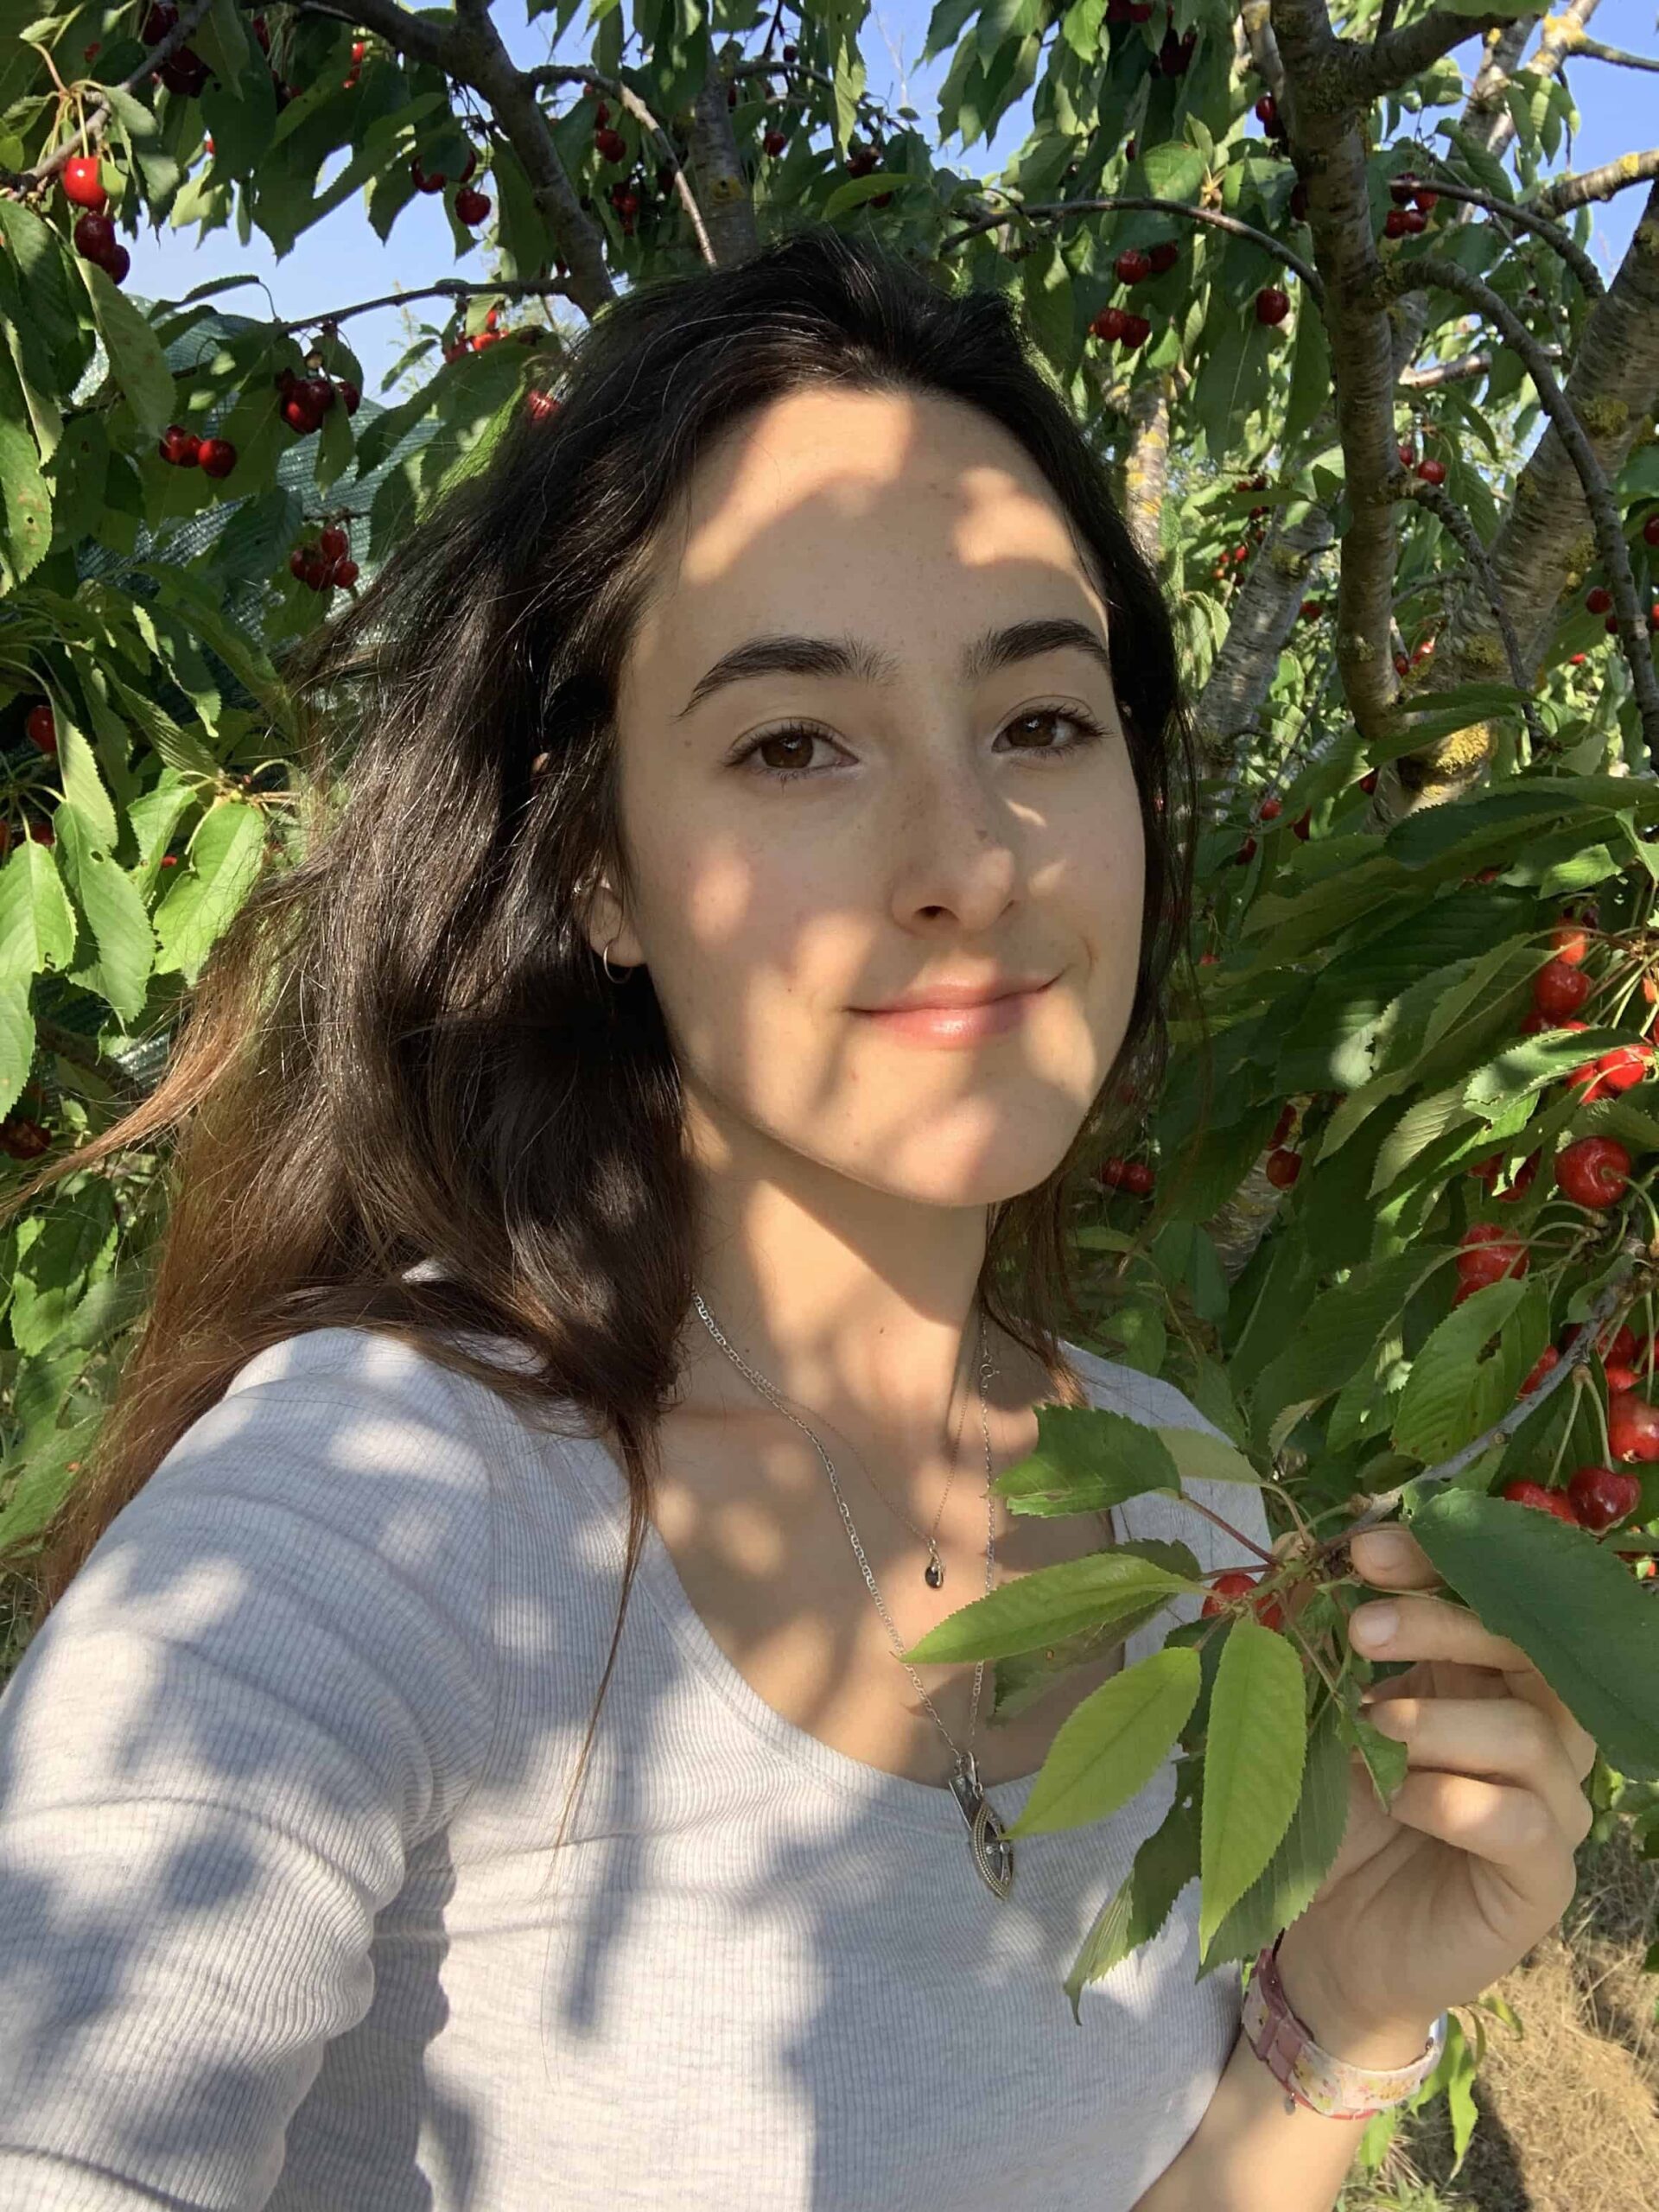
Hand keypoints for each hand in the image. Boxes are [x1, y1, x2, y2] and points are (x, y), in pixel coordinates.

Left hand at [1272, 1522, 1598, 2068]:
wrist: (1332, 1938)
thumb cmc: (1338, 1814)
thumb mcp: (1318, 1711)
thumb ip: (1316, 1630)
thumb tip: (1297, 1539)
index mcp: (1486, 1676)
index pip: (1492, 1595)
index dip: (1437, 1562)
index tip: (1363, 1551)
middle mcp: (1535, 1731)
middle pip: (1526, 1648)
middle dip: (1441, 1622)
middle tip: (1360, 1630)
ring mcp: (1550, 1805)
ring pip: (1529, 1732)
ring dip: (1437, 1718)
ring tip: (1369, 1726)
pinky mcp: (1542, 1879)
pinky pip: (1525, 1821)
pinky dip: (1452, 1798)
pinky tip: (1398, 1800)